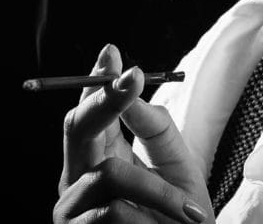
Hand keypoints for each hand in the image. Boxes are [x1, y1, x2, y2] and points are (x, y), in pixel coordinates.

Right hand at [53, 44, 214, 223]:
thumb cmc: (179, 217)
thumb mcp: (175, 165)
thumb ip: (153, 126)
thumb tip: (132, 83)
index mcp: (99, 155)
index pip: (91, 109)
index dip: (97, 81)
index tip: (112, 54)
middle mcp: (77, 177)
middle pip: (77, 127)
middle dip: (105, 100)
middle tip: (132, 77)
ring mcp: (70, 210)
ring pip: (111, 174)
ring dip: (159, 192)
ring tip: (191, 213)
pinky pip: (115, 213)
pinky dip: (151, 218)